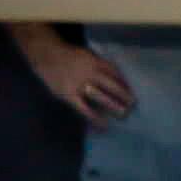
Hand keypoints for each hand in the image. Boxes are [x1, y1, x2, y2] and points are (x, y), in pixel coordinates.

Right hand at [11, 25, 137, 126]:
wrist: (46, 54)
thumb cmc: (68, 56)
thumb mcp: (87, 55)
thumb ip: (99, 65)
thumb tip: (116, 80)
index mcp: (95, 61)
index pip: (115, 73)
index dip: (124, 84)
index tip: (133, 92)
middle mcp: (89, 72)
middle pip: (111, 85)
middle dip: (123, 96)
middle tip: (134, 105)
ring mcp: (79, 83)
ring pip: (100, 97)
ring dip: (113, 106)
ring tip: (123, 115)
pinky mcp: (69, 94)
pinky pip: (84, 109)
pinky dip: (95, 118)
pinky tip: (103, 126)